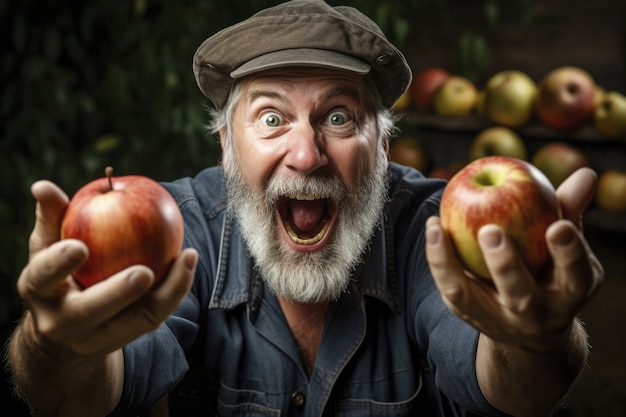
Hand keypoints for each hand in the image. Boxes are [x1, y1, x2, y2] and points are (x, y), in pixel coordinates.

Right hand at [16, 180, 196, 362]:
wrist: (66, 337)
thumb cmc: (57, 276)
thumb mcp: (47, 249)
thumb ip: (51, 217)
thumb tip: (43, 186)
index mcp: (40, 293)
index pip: (44, 277)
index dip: (59, 263)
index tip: (79, 246)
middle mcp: (65, 322)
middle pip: (91, 311)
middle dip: (117, 293)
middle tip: (144, 272)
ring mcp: (99, 335)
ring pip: (137, 319)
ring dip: (167, 291)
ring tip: (187, 257)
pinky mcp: (130, 335)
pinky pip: (158, 313)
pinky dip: (177, 289)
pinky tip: (190, 261)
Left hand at [425, 167, 602, 350]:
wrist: (528, 325)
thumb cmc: (551, 268)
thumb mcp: (566, 245)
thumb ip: (568, 210)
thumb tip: (585, 174)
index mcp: (569, 294)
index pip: (574, 276)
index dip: (568, 253)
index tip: (558, 227)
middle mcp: (535, 314)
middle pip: (520, 296)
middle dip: (505, 264)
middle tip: (490, 231)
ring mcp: (497, 319)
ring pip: (469, 296)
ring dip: (451, 262)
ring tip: (438, 227)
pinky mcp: (467, 313)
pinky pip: (448, 287)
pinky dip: (437, 259)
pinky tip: (433, 227)